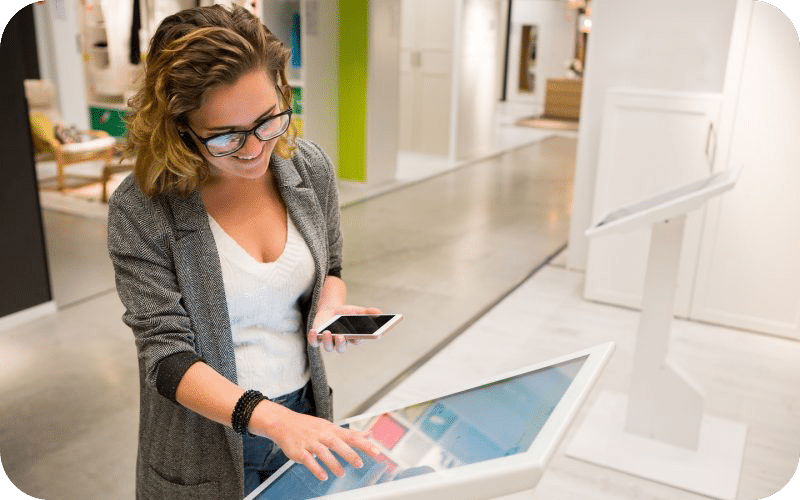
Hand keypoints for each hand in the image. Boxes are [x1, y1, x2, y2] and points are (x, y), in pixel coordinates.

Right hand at [257, 403, 380, 480]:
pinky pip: (308, 460)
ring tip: (341, 473)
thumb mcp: (330, 427)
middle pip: (337, 442)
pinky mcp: (298, 450)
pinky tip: (323, 476)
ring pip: (323, 451)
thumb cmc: (310, 426)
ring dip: (333, 463)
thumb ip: (350, 433)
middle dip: (349, 453)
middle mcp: (322, 434)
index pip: (351, 436)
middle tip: (359, 463)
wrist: (283, 422)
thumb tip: (369, 434)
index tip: (376, 452)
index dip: (364, 444)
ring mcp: (310, 442)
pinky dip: (316, 468)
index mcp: (331, 429)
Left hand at [309, 305, 380, 353]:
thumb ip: (368, 312)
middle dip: (341, 344)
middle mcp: (340, 342)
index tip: (358, 336)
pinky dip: (312, 338)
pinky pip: (314, 342)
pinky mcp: (316, 338)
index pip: (356, 341)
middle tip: (341, 336)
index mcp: (352, 337)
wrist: (331, 309)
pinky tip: (313, 331)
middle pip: (341, 348)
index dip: (357, 340)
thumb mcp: (357, 311)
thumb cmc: (346, 313)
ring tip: (327, 332)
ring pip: (328, 347)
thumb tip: (380, 312)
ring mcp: (328, 341)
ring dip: (327, 341)